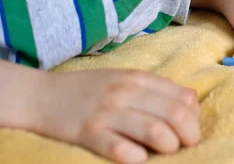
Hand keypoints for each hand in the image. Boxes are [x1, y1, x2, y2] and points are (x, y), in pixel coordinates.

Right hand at [31, 69, 200, 163]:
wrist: (40, 95)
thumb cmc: (88, 90)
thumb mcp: (124, 79)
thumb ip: (157, 88)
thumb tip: (193, 100)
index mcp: (137, 78)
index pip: (181, 96)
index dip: (194, 117)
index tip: (190, 129)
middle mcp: (125, 92)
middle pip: (174, 113)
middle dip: (189, 134)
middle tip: (186, 145)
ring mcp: (106, 113)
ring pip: (154, 130)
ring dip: (168, 146)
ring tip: (167, 152)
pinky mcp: (88, 133)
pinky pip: (120, 149)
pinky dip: (136, 157)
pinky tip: (139, 158)